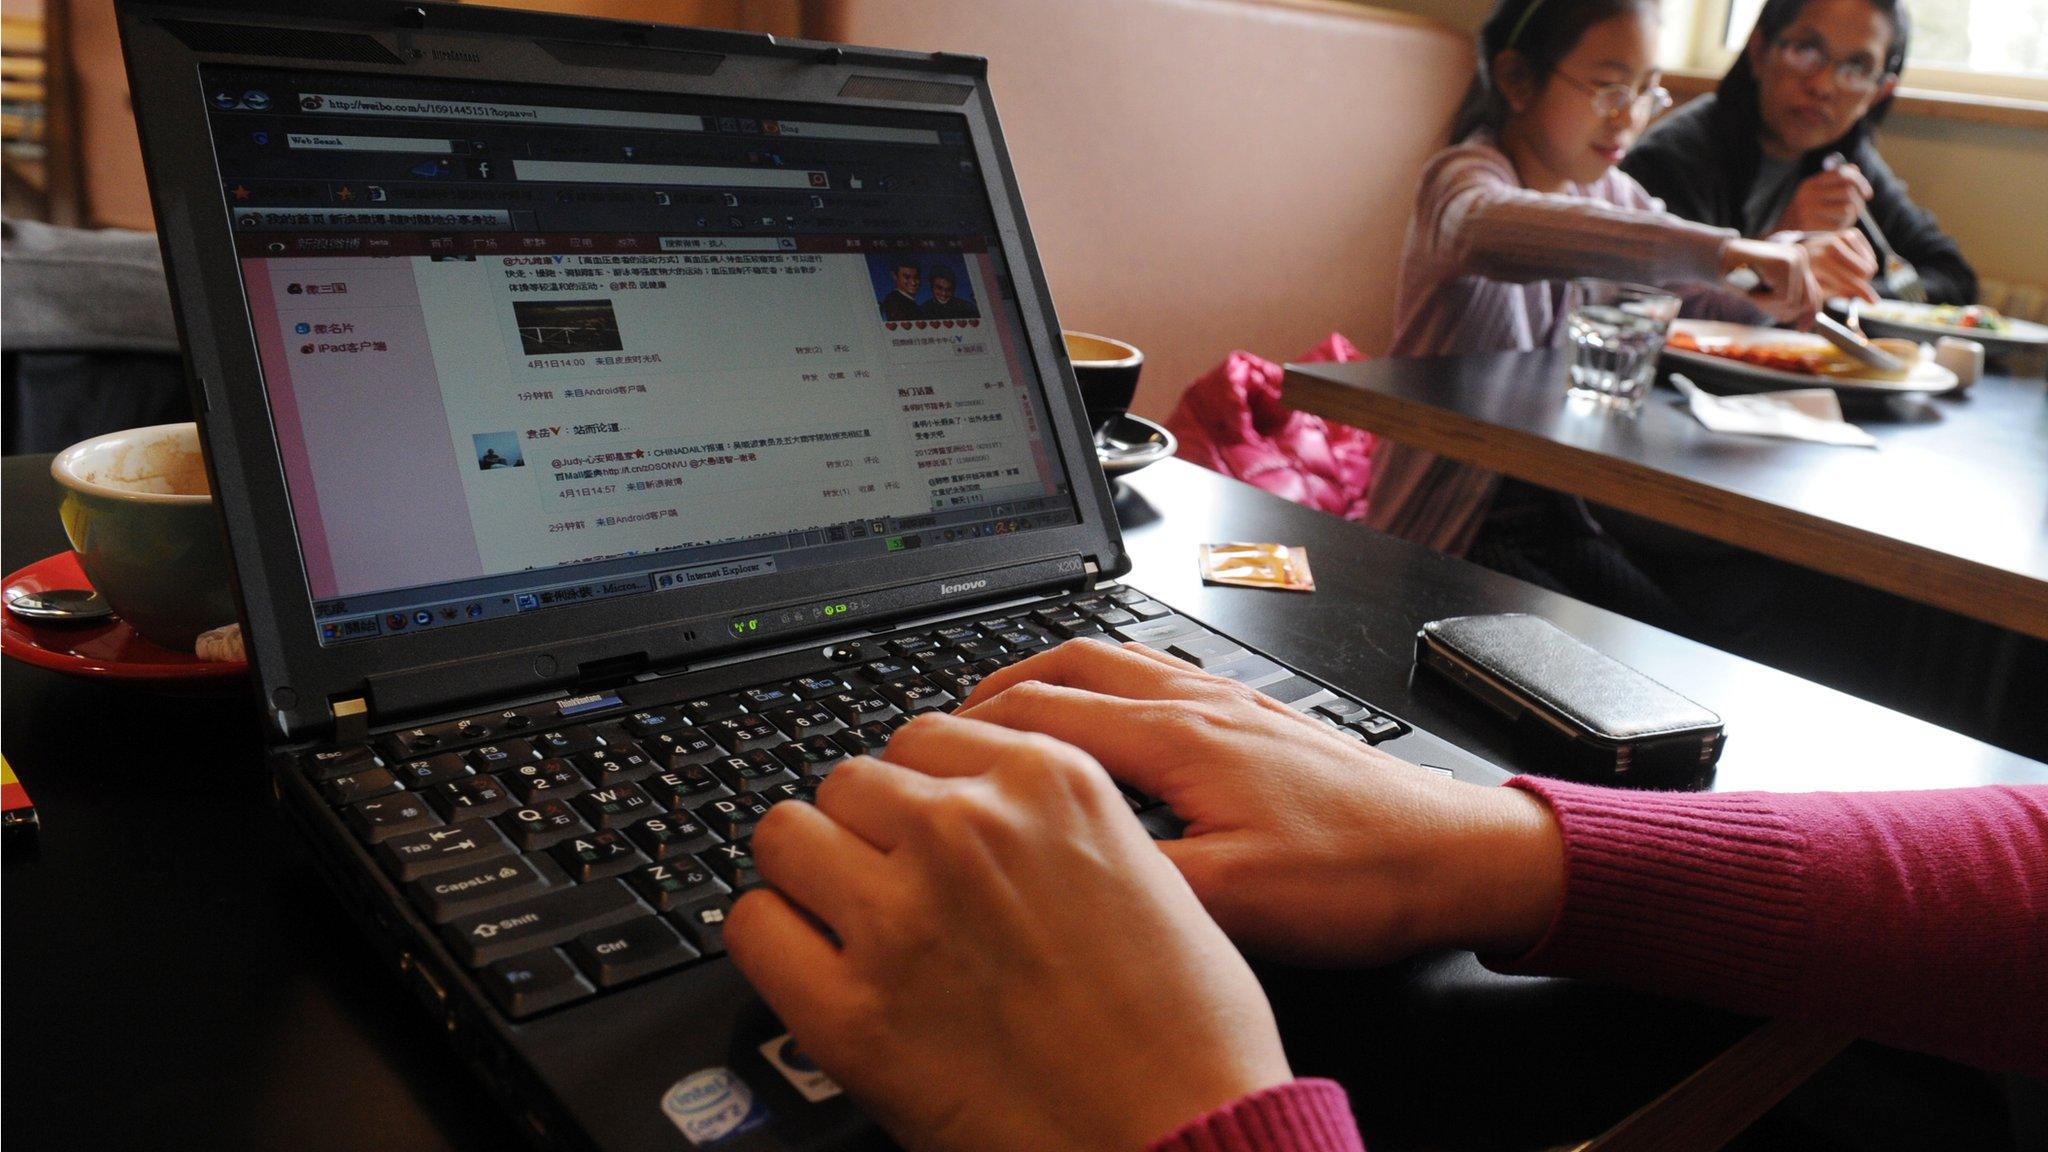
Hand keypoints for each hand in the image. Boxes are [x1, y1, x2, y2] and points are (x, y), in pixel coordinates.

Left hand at [727, 712, 1291, 1151]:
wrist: (1185, 1135)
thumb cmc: (1186, 1028)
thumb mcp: (1143, 869)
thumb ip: (1050, 821)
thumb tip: (973, 807)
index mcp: (1047, 782)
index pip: (920, 738)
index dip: (913, 791)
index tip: (913, 825)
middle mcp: (968, 828)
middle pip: (848, 780)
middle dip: (863, 829)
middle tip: (885, 884)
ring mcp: (902, 913)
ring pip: (786, 835)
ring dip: (810, 872)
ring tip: (843, 919)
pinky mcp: (852, 1010)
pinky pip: (754, 926)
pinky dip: (775, 940)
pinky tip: (813, 965)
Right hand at [957, 641, 1564, 966]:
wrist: (1456, 854)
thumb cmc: (1361, 877)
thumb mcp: (1238, 903)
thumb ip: (1138, 882)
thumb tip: (1052, 874)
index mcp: (1181, 736)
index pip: (1044, 706)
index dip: (970, 726)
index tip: (922, 750)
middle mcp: (1200, 701)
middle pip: (1069, 663)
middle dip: (993, 689)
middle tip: (941, 726)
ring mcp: (1230, 701)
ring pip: (1113, 660)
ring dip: (1047, 677)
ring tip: (1002, 714)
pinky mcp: (1255, 717)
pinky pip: (1154, 676)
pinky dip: (1102, 686)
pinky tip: (1104, 724)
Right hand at [1721, 236, 1821, 325]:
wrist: (1718, 259)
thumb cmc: (1738, 277)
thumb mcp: (1767, 292)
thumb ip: (1787, 301)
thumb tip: (1806, 325)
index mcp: (1798, 262)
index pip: (1813, 293)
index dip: (1810, 315)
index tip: (1801, 330)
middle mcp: (1800, 258)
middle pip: (1808, 300)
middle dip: (1790, 314)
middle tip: (1769, 313)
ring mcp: (1795, 260)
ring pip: (1795, 302)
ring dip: (1770, 307)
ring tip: (1753, 296)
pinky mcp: (1787, 265)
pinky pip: (1784, 298)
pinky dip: (1764, 302)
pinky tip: (1751, 291)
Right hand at [1774, 164, 1872, 234]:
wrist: (1782, 237)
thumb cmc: (1805, 216)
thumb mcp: (1815, 195)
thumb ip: (1834, 182)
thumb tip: (1855, 169)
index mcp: (1810, 184)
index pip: (1842, 173)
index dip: (1860, 182)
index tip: (1867, 194)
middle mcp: (1807, 193)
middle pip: (1848, 191)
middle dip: (1858, 202)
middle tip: (1855, 212)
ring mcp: (1807, 209)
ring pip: (1848, 207)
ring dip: (1851, 216)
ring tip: (1843, 221)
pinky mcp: (1810, 225)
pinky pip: (1840, 223)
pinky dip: (1842, 227)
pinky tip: (1835, 229)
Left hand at [1793, 229, 1878, 303]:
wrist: (1804, 253)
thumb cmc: (1812, 276)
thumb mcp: (1821, 290)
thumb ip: (1844, 294)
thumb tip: (1873, 301)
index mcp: (1818, 262)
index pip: (1847, 279)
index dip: (1861, 291)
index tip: (1873, 302)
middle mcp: (1831, 245)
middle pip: (1864, 271)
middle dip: (1862, 283)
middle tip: (1851, 288)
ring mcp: (1842, 236)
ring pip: (1870, 263)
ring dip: (1863, 274)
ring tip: (1847, 277)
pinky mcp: (1852, 233)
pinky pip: (1870, 255)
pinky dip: (1864, 264)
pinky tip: (1851, 266)